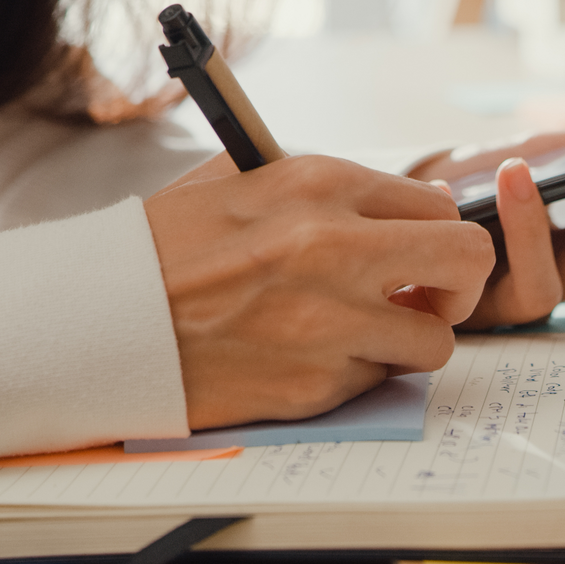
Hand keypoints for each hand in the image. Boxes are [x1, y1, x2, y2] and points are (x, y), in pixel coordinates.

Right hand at [144, 154, 493, 429]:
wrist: (95, 318)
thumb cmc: (167, 247)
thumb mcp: (247, 179)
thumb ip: (331, 190)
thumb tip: (409, 205)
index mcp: (322, 184)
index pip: (440, 205)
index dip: (436, 233)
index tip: (418, 253)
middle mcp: (337, 247)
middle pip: (470, 260)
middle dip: (461, 284)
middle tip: (428, 297)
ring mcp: (330, 321)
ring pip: (437, 340)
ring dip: (409, 340)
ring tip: (362, 333)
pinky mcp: (313, 384)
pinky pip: (375, 381)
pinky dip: (355, 374)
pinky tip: (309, 357)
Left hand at [410, 100, 564, 329]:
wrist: (395, 213)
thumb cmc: (473, 181)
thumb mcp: (533, 149)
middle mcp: (556, 273)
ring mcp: (508, 298)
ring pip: (540, 285)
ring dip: (530, 226)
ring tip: (515, 170)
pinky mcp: (459, 312)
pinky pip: (465, 285)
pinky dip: (449, 229)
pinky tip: (439, 190)